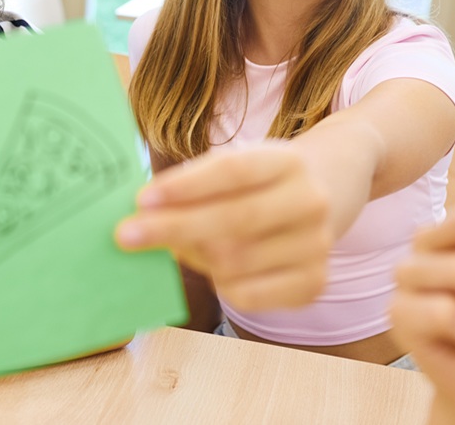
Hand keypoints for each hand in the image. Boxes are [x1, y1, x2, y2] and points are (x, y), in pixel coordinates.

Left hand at [116, 143, 333, 310]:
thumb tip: (143, 214)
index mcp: (288, 161)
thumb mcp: (237, 165)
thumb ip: (196, 184)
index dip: (185, 186)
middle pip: (233, 220)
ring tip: (181, 245)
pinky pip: (246, 294)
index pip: (233, 171)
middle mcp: (309, 202)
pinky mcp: (314, 282)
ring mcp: (317, 245)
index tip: (141, 199)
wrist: (329, 189)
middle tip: (125, 235)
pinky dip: (218, 284)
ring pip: (234, 262)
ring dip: (194, 256)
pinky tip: (214, 268)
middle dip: (173, 228)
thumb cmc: (262, 180)